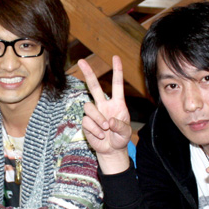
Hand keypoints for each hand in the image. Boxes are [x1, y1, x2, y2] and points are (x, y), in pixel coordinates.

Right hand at [79, 56, 131, 173]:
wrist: (111, 150)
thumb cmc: (120, 138)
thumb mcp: (126, 132)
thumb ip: (120, 126)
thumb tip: (109, 121)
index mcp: (117, 103)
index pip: (117, 84)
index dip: (117, 71)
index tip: (116, 57)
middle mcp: (104, 105)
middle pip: (94, 86)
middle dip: (88, 73)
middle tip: (81, 61)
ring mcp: (94, 113)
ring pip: (89, 107)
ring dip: (98, 119)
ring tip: (105, 129)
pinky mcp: (87, 122)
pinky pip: (87, 121)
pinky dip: (95, 129)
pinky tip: (100, 135)